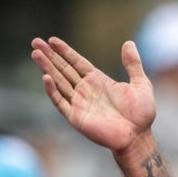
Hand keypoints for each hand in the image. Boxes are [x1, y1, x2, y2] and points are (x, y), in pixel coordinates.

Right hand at [30, 37, 155, 152]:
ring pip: (59, 82)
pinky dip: (52, 90)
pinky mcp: (76, 116)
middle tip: (35, 42)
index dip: (65, 51)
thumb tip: (128, 42)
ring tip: (36, 54)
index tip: (52, 40)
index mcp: (99, 81)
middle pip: (64, 69)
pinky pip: (60, 101)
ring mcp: (79, 103)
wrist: (138, 136)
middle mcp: (86, 90)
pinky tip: (46, 77)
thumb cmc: (142, 113)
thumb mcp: (141, 84)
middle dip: (50, 56)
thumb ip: (133, 64)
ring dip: (47, 68)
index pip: (77, 63)